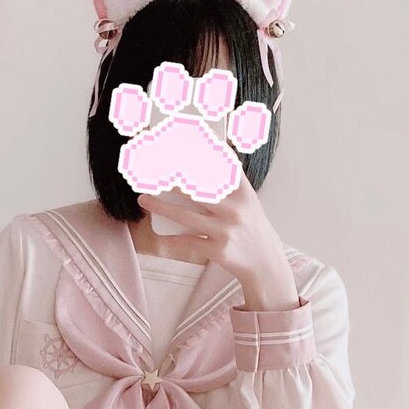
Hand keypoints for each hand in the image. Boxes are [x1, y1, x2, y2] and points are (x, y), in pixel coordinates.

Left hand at [136, 163, 299, 308]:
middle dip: (171, 180)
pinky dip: (173, 238)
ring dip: (161, 207)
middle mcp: (234, 210)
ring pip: (186, 216)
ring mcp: (225, 231)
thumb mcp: (248, 201)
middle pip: (196, 189)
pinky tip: (161, 234)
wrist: (264, 262)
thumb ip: (232, 180)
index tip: (176, 146)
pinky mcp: (218, 250)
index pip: (220, 167)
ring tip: (144, 199)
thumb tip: (216, 149)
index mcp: (243, 194)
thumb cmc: (251, 228)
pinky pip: (188, 242)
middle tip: (152, 172)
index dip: (199, 154)